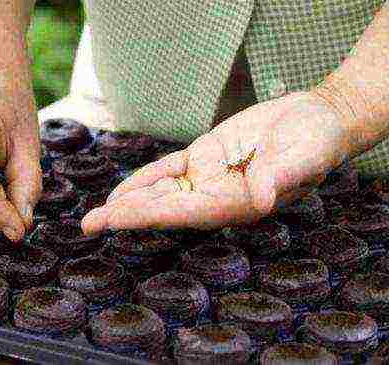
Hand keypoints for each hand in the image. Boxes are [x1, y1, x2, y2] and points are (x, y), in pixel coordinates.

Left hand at [81, 91, 350, 233]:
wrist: (317, 119)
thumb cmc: (317, 140)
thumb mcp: (305, 155)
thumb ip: (280, 176)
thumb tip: (262, 199)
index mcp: (237, 203)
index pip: (185, 212)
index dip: (149, 215)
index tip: (117, 218)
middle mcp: (216, 197)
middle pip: (163, 208)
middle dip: (126, 216)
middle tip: (89, 225)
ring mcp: (207, 178)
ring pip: (160, 192)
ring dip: (127, 202)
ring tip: (94, 216)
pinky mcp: (204, 156)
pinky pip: (168, 170)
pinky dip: (144, 179)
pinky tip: (121, 192)